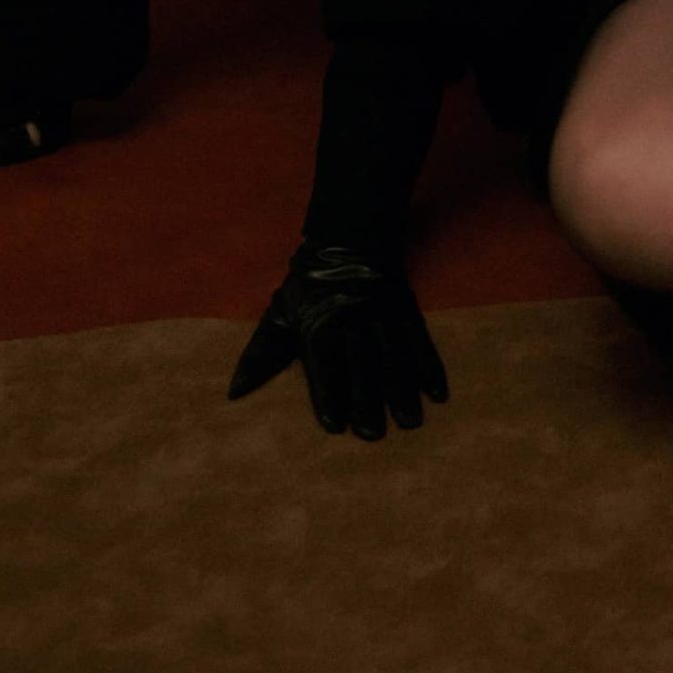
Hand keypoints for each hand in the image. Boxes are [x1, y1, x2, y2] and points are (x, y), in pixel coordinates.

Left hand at [227, 239, 450, 439]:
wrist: (350, 239)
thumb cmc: (308, 286)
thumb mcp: (280, 313)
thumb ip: (263, 354)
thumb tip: (235, 392)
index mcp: (320, 321)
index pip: (324, 361)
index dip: (328, 392)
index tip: (334, 424)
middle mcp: (354, 317)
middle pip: (362, 361)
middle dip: (367, 398)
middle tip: (372, 434)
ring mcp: (384, 312)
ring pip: (395, 354)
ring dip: (403, 389)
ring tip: (409, 422)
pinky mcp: (407, 309)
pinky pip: (420, 339)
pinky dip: (430, 366)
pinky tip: (438, 393)